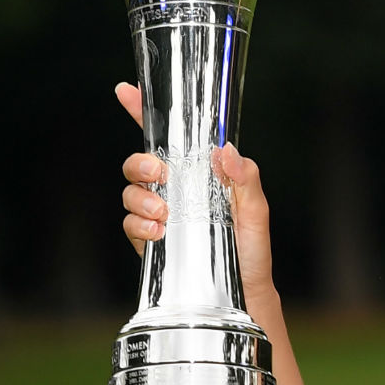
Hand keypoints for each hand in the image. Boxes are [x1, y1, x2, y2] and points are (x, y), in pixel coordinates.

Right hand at [114, 82, 277, 308]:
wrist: (244, 294)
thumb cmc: (252, 250)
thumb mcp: (257, 211)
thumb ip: (245, 178)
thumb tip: (226, 150)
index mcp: (200, 173)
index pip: (171, 137)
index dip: (144, 112)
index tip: (126, 90)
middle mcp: (176, 190)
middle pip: (140, 161)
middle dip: (141, 161)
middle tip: (159, 172)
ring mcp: (160, 214)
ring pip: (130, 191)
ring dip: (140, 196)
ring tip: (162, 212)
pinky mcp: (150, 240)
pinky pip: (130, 223)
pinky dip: (139, 224)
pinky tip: (159, 232)